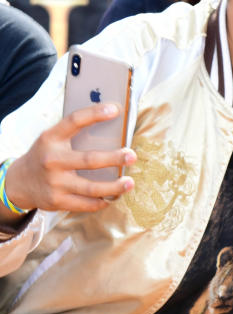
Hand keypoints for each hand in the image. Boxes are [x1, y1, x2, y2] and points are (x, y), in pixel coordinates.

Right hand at [2, 103, 135, 220]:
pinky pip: (86, 204)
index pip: (74, 121)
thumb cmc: (46, 155)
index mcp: (51, 138)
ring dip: (114, 186)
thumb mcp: (53, 139)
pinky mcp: (57, 201)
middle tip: (132, 156)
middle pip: (89, 160)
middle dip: (114, 159)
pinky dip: (102, 201)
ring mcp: (54, 183)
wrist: (19, 182)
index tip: (115, 109)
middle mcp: (52, 160)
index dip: (95, 114)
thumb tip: (111, 118)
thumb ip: (75, 132)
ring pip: (91, 188)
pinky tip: (113, 196)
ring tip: (129, 182)